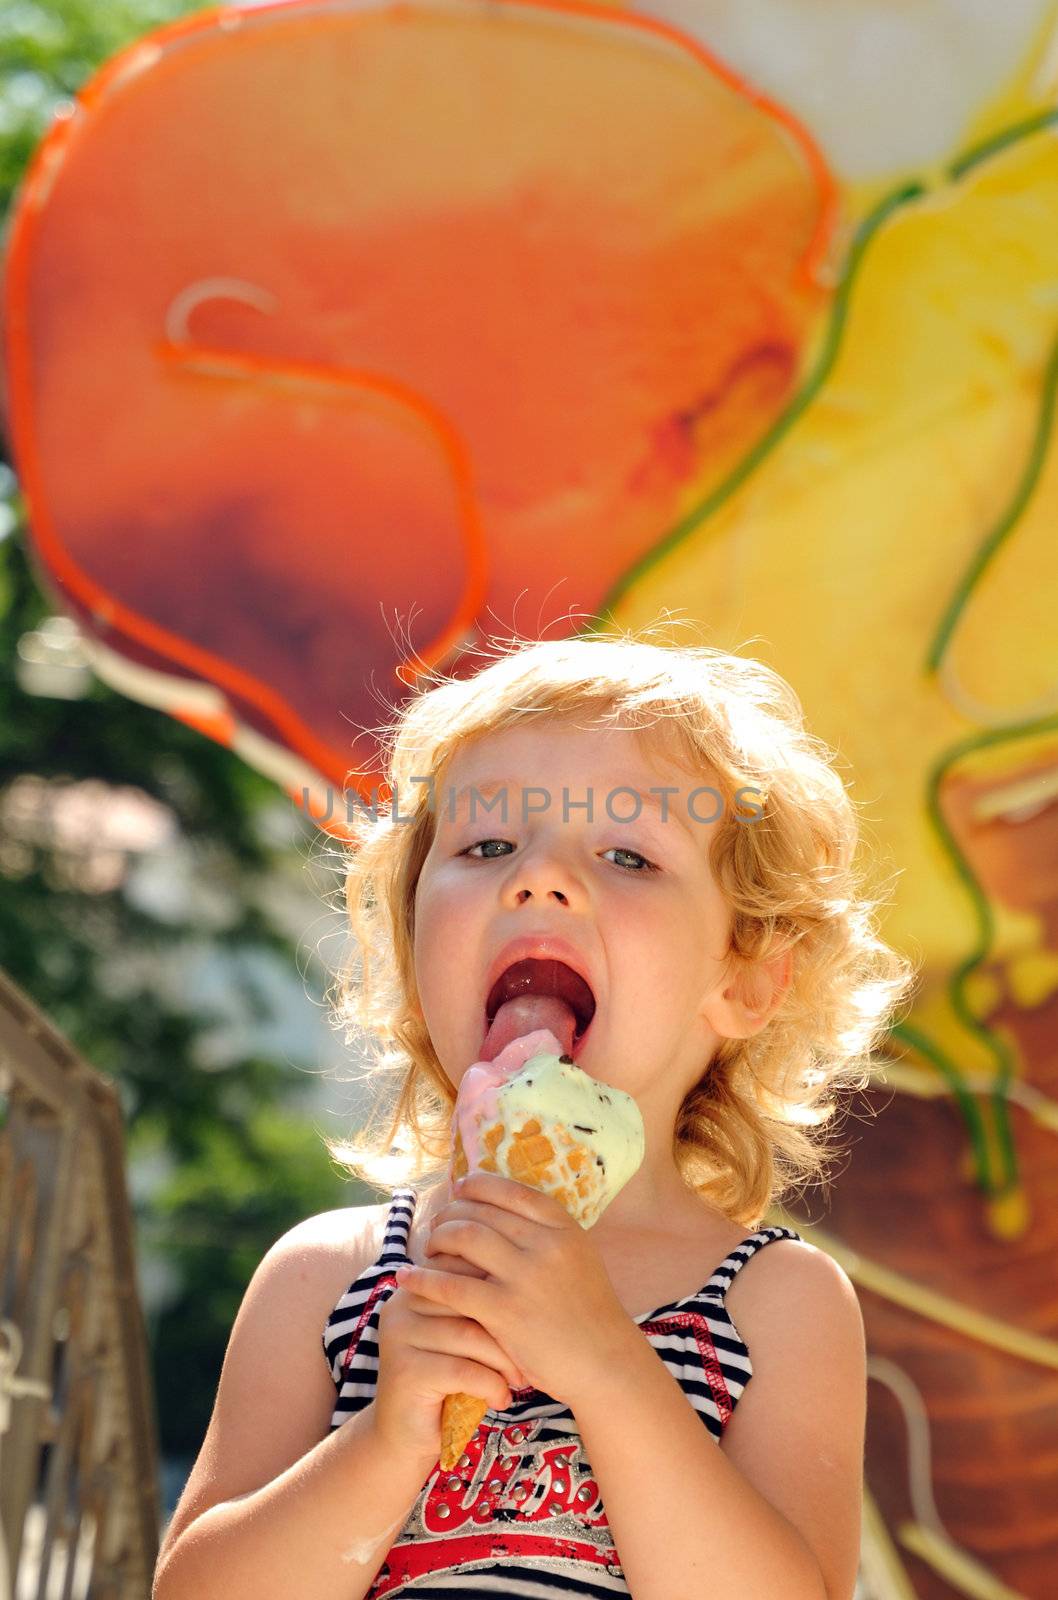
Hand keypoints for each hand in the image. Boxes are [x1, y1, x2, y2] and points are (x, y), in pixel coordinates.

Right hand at [374, 1266, 524, 1466]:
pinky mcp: (405, 1372)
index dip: (500, 1289)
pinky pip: (463, 1370)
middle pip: (469, 1300)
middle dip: (508, 1328)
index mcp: (415, 1287)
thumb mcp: (461, 1339)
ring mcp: (399, 1336)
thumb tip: (527, 1275)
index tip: (529, 1314)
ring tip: (519, 1380)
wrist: (406, 1439)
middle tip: (531, 1352)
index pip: (464, 1270)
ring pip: (469, 1335)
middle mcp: (401, 1305)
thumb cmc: (446, 1382)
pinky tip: (500, 1399)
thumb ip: (477, 1306)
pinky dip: (491, 1385)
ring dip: (503, 1361)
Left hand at [396, 1169, 635, 1408]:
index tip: (460, 1188)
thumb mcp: (577, 1257)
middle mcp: (545, 1244)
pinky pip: (452, 1285)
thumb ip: (545, 1235)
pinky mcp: (505, 1311)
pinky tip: (407, 1278)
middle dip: (452, 1212)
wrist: (604, 1363)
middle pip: (482, 1211)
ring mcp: (525, 1276)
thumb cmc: (588, 1313)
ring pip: (464, 1238)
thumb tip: (501, 1210)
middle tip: (437, 1222)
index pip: (511, 1190)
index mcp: (564, 1226)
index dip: (479, 1185)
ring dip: (437, 1238)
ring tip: (427, 1246)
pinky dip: (424, 1278)